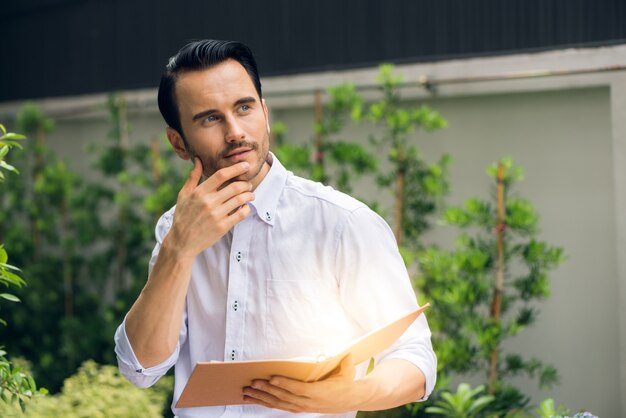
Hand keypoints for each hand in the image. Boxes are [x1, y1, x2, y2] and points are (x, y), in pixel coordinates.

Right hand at [165, 158, 254, 258]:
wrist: (182, 242)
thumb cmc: (183, 216)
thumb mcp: (184, 195)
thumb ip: (193, 177)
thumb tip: (198, 160)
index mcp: (199, 193)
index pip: (221, 175)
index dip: (236, 168)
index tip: (245, 165)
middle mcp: (208, 202)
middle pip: (235, 187)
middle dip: (246, 183)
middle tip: (248, 184)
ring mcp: (216, 215)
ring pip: (240, 200)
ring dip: (249, 195)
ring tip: (250, 195)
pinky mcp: (222, 227)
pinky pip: (241, 214)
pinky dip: (246, 208)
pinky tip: (245, 207)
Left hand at [242, 355, 360, 413]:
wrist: (350, 400)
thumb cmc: (346, 383)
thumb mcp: (348, 373)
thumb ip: (346, 365)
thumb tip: (347, 356)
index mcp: (319, 393)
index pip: (299, 389)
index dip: (285, 384)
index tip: (272, 378)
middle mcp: (308, 402)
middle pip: (284, 397)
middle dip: (267, 390)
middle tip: (253, 383)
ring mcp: (302, 407)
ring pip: (278, 403)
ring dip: (261, 398)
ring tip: (247, 392)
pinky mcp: (298, 408)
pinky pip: (280, 406)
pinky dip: (266, 402)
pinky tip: (255, 399)